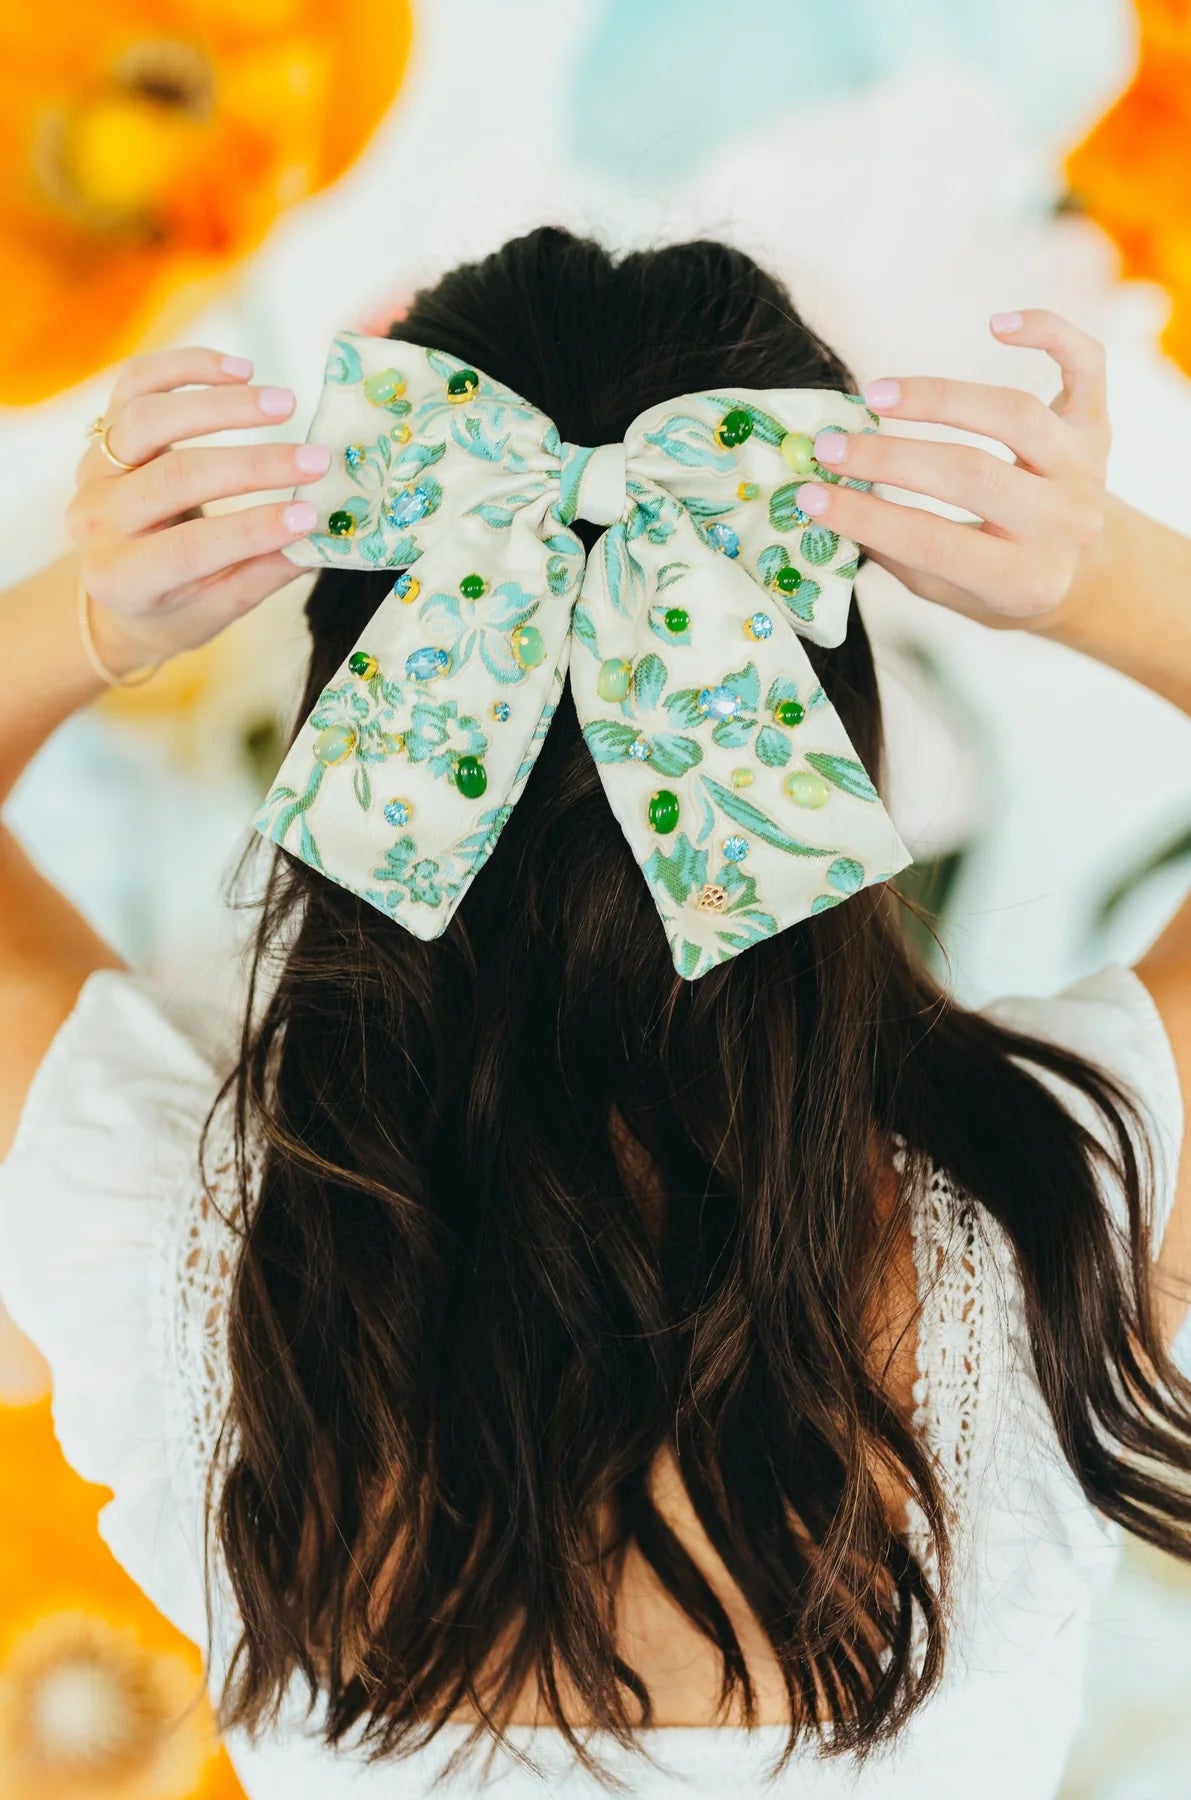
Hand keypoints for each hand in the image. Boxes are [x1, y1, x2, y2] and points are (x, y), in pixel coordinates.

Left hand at [67, 347, 328, 676]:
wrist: (115, 587)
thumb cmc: (177, 605)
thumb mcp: (220, 607)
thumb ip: (267, 570)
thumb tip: (328, 532)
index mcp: (121, 577)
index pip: (188, 549)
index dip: (251, 530)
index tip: (310, 515)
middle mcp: (97, 519)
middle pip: (174, 477)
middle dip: (253, 466)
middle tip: (316, 460)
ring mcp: (93, 469)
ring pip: (149, 419)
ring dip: (223, 406)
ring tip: (285, 403)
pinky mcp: (104, 431)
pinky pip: (137, 383)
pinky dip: (187, 367)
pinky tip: (241, 371)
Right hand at [796, 310, 1110, 627]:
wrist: (1089, 569)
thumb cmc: (999, 580)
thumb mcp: (950, 589)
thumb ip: (899, 551)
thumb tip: (827, 498)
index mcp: (1025, 579)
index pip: (934, 542)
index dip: (866, 518)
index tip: (810, 495)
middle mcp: (1064, 522)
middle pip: (972, 475)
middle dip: (890, 457)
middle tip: (829, 445)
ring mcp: (1085, 468)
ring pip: (1015, 415)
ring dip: (939, 398)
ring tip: (877, 395)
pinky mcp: (1096, 423)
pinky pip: (1085, 363)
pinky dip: (1049, 332)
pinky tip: (997, 324)